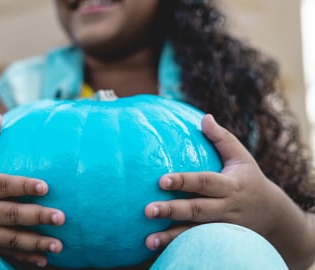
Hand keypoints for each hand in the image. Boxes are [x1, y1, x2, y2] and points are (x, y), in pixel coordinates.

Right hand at [0, 111, 65, 267]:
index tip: (46, 186)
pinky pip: (6, 253)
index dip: (23, 185)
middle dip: (36, 217)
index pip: (2, 185)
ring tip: (59, 244)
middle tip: (61, 217)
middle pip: (10, 215)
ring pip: (10, 239)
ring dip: (35, 243)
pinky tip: (44, 260)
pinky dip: (25, 258)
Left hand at [144, 114, 283, 250]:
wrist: (273, 217)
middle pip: (198, 210)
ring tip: (148, 240)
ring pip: (195, 234)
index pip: (205, 182)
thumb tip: (204, 117)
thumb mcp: (242, 158)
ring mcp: (222, 227)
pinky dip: (178, 249)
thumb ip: (222, 138)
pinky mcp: (218, 240)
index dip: (184, 181)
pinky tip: (157, 250)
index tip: (162, 179)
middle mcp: (226, 208)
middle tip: (148, 210)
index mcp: (230, 185)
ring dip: (171, 238)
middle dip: (173, 210)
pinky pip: (196, 245)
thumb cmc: (250, 180)